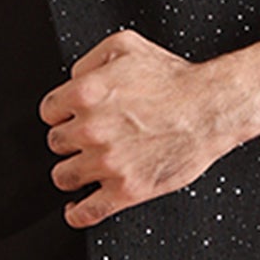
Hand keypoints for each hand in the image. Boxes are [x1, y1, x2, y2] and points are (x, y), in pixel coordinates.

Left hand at [39, 28, 233, 228]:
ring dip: (72, 172)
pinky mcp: (126, 190)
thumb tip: (73, 81)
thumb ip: (89, 61)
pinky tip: (76, 208)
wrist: (210, 108)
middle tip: (90, 138)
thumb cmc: (174, 79)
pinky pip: (86, 211)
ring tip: (87, 167)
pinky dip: (76, 213)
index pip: (49, 112)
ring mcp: (107, 162)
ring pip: (63, 177)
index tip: (74, 118)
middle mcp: (91, 129)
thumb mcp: (125, 46)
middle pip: (56, 144)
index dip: (63, 114)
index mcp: (86, 94)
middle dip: (70, 141)